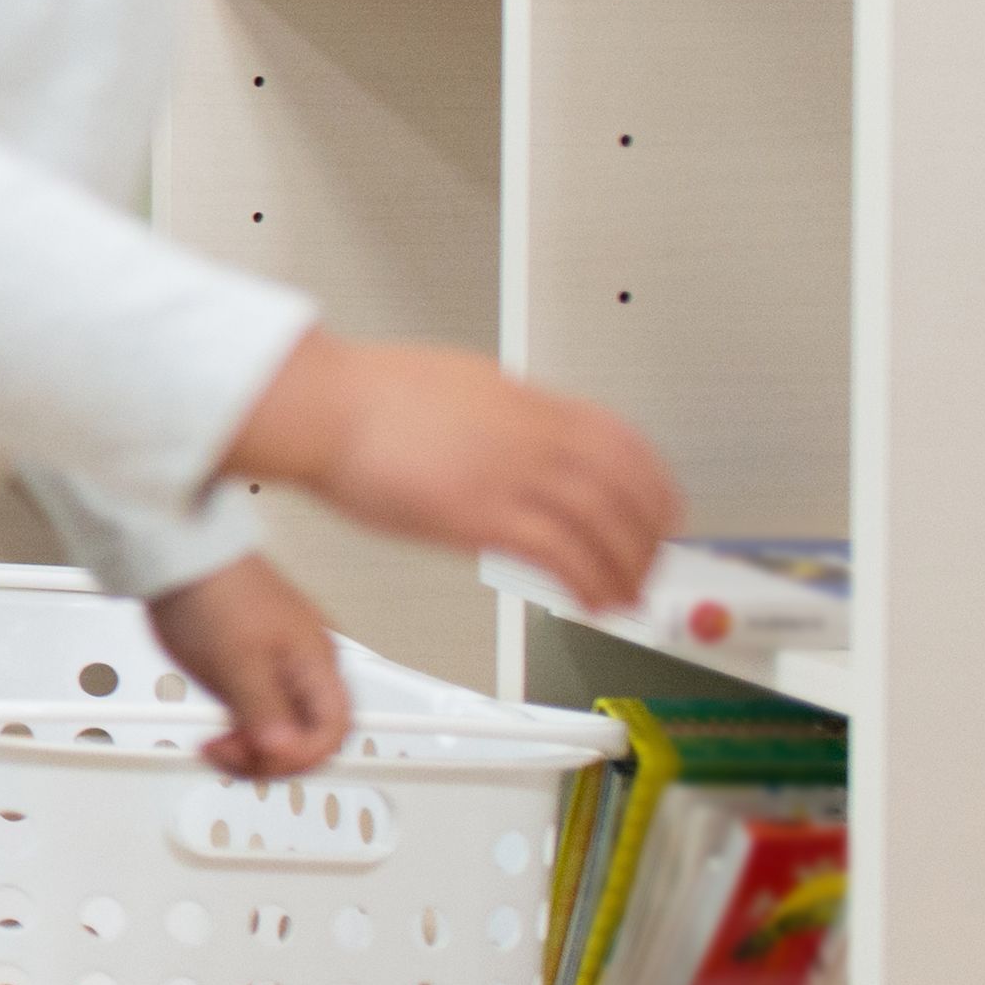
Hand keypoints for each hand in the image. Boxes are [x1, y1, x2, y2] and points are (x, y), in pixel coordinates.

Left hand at [138, 556, 350, 780]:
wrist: (176, 551)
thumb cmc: (212, 591)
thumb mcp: (237, 658)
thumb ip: (262, 708)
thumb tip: (282, 750)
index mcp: (317, 663)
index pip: (334, 730)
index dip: (301, 755)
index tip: (258, 757)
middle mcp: (305, 667)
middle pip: (310, 735)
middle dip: (274, 756)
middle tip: (229, 755)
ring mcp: (277, 667)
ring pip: (281, 729)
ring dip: (252, 748)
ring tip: (215, 746)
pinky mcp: (248, 666)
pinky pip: (256, 714)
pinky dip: (238, 732)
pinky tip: (213, 734)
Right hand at [220, 330, 677, 611]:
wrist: (321, 407)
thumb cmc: (361, 396)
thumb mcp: (456, 383)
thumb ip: (499, 414)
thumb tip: (516, 434)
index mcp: (526, 401)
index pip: (622, 441)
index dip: (655, 482)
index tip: (662, 509)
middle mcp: (532, 436)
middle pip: (626, 488)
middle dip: (650, 535)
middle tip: (651, 564)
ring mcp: (511, 474)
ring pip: (604, 526)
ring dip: (626, 568)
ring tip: (626, 596)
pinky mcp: (482, 516)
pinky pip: (561, 557)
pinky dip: (588, 583)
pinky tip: (590, 602)